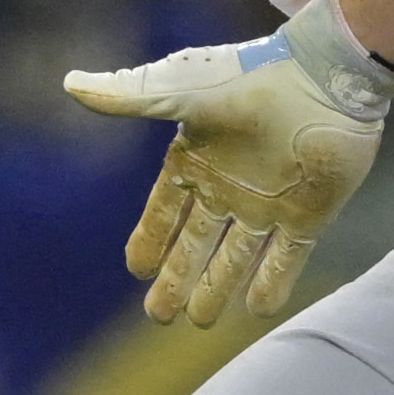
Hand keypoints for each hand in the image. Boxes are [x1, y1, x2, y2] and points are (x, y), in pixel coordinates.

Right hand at [66, 0, 391, 329]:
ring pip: (237, 257)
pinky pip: (288, 257)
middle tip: (159, 315)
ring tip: (199, 320)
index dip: (150, 239)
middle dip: (176, 278)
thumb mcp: (181, 90)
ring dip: (217, 288)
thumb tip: (71, 84)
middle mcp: (230, 185)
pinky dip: (274, 282)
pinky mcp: (310, 213)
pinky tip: (259, 311)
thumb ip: (130, 96)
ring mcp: (270, 201)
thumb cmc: (249, 77)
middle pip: (196, 244)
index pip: (166, 210)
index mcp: (197, 159)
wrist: (323, 74)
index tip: (136, 270)